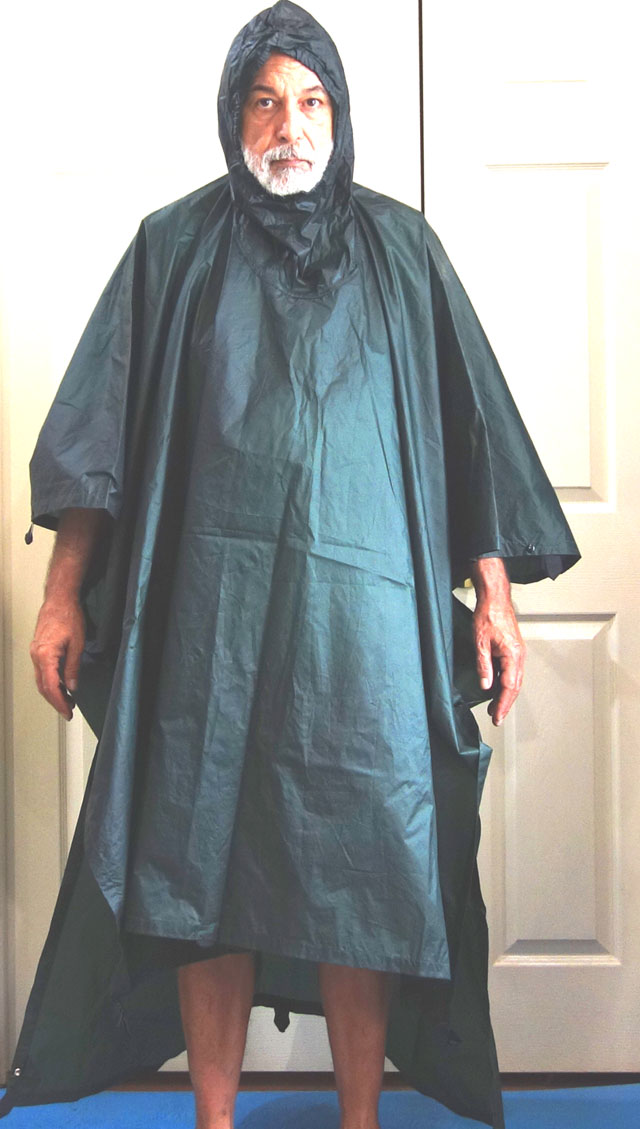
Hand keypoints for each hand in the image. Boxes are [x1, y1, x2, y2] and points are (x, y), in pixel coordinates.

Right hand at [30, 597, 84, 720]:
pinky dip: (51, 681)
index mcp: (45, 655)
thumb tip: (72, 687)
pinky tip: (62, 685)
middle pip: (43, 686)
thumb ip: (73, 668)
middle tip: (69, 710)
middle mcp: (36, 655)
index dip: (59, 702)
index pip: (51, 686)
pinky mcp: (37, 649)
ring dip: (53, 692)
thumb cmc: (69, 617)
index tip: (67, 712)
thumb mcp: (78, 645)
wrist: (59, 599)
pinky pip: (42, 671)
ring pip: (41, 680)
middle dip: (56, 701)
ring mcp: (35, 652)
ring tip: (68, 700)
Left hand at [473, 593, 525, 725]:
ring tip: (495, 708)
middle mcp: (519, 656)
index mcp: (513, 655)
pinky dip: (506, 683)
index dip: (503, 704)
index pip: (509, 686)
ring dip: (506, 695)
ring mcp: (518, 653)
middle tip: (496, 718)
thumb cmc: (488, 616)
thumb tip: (486, 686)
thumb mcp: (480, 643)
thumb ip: (483, 665)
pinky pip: (512, 672)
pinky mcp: (514, 650)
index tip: (497, 717)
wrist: (495, 599)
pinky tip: (497, 689)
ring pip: (515, 680)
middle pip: (515, 686)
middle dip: (505, 704)